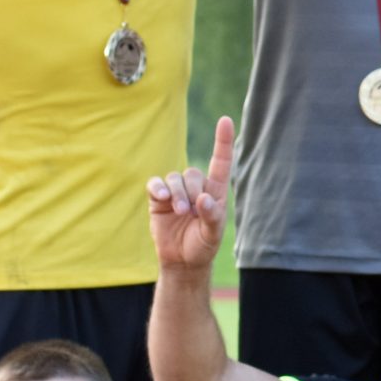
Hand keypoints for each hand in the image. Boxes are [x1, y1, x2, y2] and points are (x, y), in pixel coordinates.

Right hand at [148, 115, 232, 270]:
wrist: (181, 260)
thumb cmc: (202, 246)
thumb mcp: (212, 235)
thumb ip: (212, 217)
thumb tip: (204, 199)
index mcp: (215, 191)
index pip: (221, 162)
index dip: (223, 141)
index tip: (225, 120)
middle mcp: (196, 187)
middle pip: (193, 173)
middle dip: (192, 190)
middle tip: (191, 212)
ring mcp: (175, 191)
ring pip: (174, 177)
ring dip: (177, 193)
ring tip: (179, 211)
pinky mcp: (157, 198)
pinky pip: (155, 184)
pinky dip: (157, 188)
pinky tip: (162, 198)